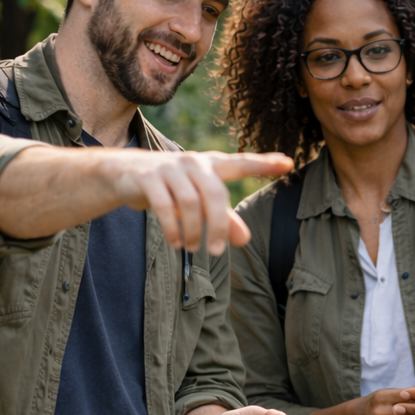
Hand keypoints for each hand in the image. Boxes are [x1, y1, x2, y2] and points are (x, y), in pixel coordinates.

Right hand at [106, 148, 292, 255]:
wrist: (126, 174)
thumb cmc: (172, 189)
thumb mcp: (199, 203)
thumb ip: (223, 219)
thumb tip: (245, 240)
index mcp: (211, 166)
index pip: (241, 164)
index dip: (264, 164)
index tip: (289, 164)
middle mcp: (193, 163)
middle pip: (215, 194)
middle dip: (218, 225)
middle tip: (218, 251)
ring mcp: (170, 168)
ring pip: (190, 203)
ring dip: (193, 231)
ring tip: (191, 247)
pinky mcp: (149, 178)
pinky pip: (165, 207)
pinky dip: (172, 228)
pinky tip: (176, 243)